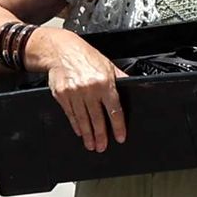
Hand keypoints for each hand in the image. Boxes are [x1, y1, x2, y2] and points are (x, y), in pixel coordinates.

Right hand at [42, 27, 125, 150]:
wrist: (60, 50)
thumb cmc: (85, 56)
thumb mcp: (108, 65)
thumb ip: (120, 78)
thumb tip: (135, 86)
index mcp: (104, 82)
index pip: (114, 110)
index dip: (118, 126)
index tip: (120, 137)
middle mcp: (89, 89)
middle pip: (97, 118)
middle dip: (101, 135)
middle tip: (102, 146)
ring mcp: (74, 93)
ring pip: (83, 119)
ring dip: (88, 134)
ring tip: (91, 144)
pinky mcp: (62, 95)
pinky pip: (70, 114)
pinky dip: (76, 124)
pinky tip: (79, 131)